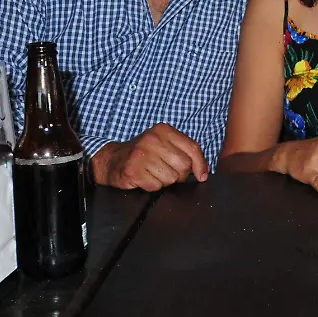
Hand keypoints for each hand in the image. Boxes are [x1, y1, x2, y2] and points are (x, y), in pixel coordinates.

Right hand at [92, 123, 208, 190]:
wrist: (113, 159)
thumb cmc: (144, 153)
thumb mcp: (165, 144)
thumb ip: (185, 152)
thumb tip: (204, 172)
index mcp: (164, 130)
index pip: (192, 148)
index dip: (201, 164)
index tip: (202, 175)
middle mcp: (152, 139)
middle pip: (184, 166)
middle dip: (179, 174)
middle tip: (167, 171)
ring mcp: (141, 154)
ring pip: (171, 178)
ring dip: (164, 181)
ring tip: (154, 172)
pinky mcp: (133, 170)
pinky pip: (156, 186)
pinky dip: (152, 185)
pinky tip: (145, 177)